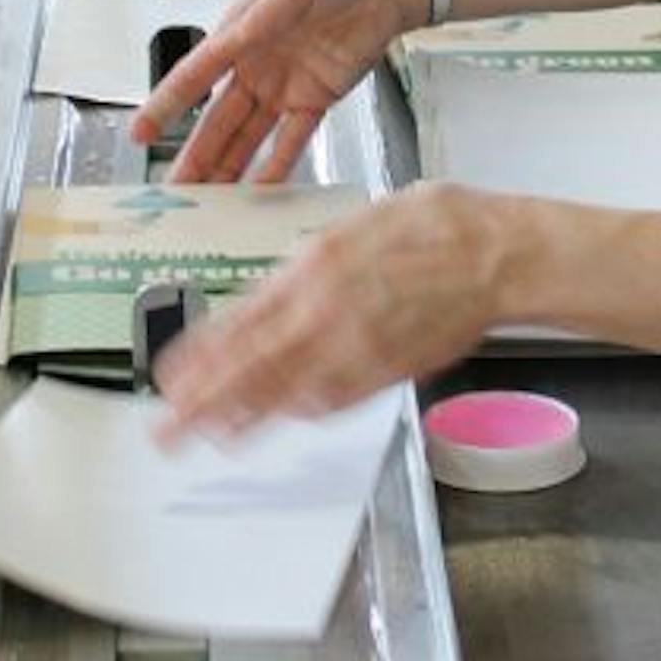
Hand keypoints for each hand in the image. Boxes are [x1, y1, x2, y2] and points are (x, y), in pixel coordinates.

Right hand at [131, 0, 427, 183]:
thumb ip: (267, 11)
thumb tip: (236, 35)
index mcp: (241, 30)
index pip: (196, 74)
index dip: (167, 105)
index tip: (141, 132)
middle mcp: (256, 64)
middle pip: (218, 118)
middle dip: (196, 154)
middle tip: (176, 188)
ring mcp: (284, 86)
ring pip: (248, 136)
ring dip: (229, 167)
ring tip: (211, 200)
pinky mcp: (316, 99)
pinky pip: (292, 139)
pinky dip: (277, 164)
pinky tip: (261, 190)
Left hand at [153, 182, 515, 435]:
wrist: (493, 255)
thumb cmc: (432, 228)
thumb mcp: (350, 226)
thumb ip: (305, 265)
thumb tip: (271, 296)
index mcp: (309, 270)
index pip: (235, 327)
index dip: (197, 360)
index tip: (167, 380)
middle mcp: (325, 316)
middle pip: (247, 374)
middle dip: (200, 408)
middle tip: (167, 433)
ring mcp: (356, 351)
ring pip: (286, 398)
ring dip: (245, 419)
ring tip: (211, 435)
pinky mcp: (386, 374)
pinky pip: (332, 403)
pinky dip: (299, 413)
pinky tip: (281, 417)